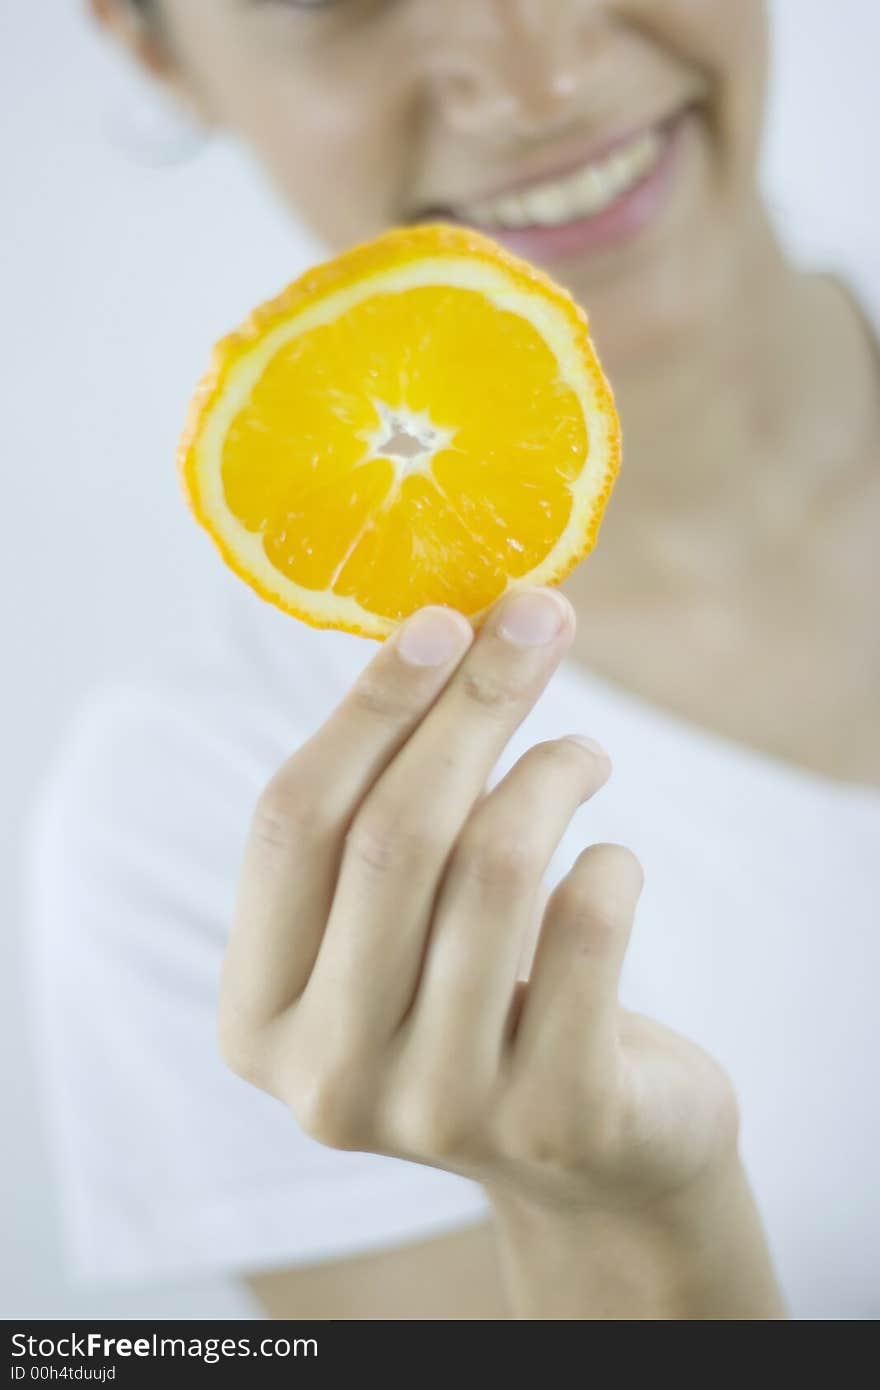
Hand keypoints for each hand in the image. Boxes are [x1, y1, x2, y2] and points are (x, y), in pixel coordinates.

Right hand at [219, 585, 738, 1224]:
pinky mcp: (555, 1120)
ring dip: (552, 773)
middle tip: (537, 620)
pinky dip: (612, 864)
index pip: (291, 824)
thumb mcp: (400, 925)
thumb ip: (389, 812)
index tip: (441, 617)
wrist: (591, 1161)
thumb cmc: (480, 1003)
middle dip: (475, 704)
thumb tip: (458, 626)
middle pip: (392, 835)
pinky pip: (586, 929)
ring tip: (585, 754)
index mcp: (257, 1015)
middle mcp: (326, 1078)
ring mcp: (437, 1111)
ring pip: (492, 870)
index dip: (367, 707)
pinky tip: (616, 863)